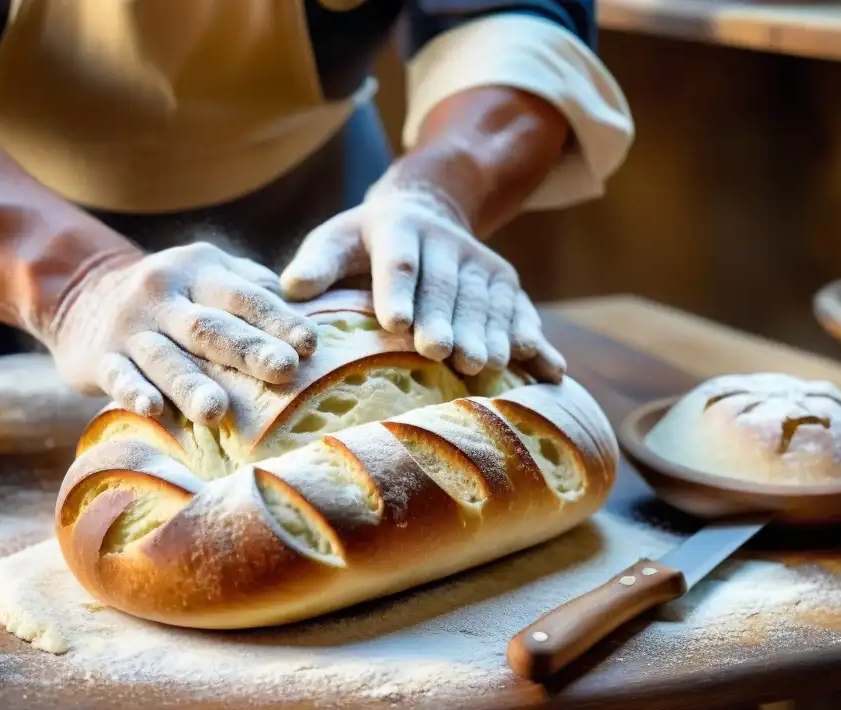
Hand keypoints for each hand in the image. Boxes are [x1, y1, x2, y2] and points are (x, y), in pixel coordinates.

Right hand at [44, 242, 317, 424]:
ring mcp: (130, 327)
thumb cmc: (175, 297)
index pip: (245, 296)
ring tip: (217, 411)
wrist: (83, 295)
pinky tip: (152, 410)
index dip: (278, 319)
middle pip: (210, 327)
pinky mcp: (100, 357)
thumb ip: (253, 289)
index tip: (310, 344)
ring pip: (165, 358)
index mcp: (200, 272)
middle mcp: (165, 295)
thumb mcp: (209, 276)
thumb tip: (306, 313)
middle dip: (248, 349)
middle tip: (283, 371)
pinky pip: (118, 375)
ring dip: (190, 384)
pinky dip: (133, 392)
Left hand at [280, 179, 565, 380]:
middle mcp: (446, 243)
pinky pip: (523, 313)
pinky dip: (536, 342)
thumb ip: (317, 263)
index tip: (396, 322)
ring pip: (486, 301)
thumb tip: (291, 289)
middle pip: (447, 286)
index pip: (399, 260)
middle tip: (442, 354)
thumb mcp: (338, 239)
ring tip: (484, 366)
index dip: (399, 290)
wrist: (429, 209)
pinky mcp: (508, 282)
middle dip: (446, 320)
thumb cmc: (368, 242)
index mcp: (399, 228)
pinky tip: (549, 370)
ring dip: (488, 334)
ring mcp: (481, 262)